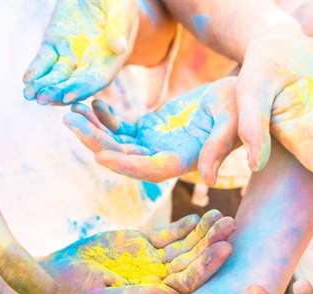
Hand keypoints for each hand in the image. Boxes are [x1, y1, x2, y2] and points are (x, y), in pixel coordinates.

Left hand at [23, 0, 138, 104]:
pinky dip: (36, 71)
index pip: (98, 79)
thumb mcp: (120, 7)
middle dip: (58, 92)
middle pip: (75, 82)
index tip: (67, 95)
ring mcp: (72, 53)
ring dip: (45, 86)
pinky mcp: (55, 43)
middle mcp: (92, 61)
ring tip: (30, 94)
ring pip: (57, 75)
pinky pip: (44, 61)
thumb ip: (118, 27)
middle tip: (42, 99)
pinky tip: (27, 80)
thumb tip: (119, 48)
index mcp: (112, 57)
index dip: (83, 88)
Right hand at [39, 210, 234, 293]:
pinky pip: (168, 235)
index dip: (206, 266)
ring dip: (203, 233)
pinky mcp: (143, 245)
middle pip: (192, 261)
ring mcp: (153, 263)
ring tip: (221, 216)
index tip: (225, 249)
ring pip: (184, 246)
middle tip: (232, 225)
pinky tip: (198, 217)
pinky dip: (183, 226)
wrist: (56, 279)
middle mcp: (160, 281)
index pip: (188, 282)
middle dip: (211, 244)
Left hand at [64, 77, 238, 183]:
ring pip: (118, 144)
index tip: (99, 154)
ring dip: (94, 130)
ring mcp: (156, 145)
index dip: (126, 165)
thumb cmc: (242, 105)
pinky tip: (93, 105)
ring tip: (71, 111)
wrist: (240, 96)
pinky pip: (122, 130)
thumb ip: (220, 147)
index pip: (152, 169)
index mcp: (187, 159)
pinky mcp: (151, 131)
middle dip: (97, 141)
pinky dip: (106, 120)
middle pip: (126, 157)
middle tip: (71, 120)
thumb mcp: (234, 121)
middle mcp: (167, 157)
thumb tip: (209, 178)